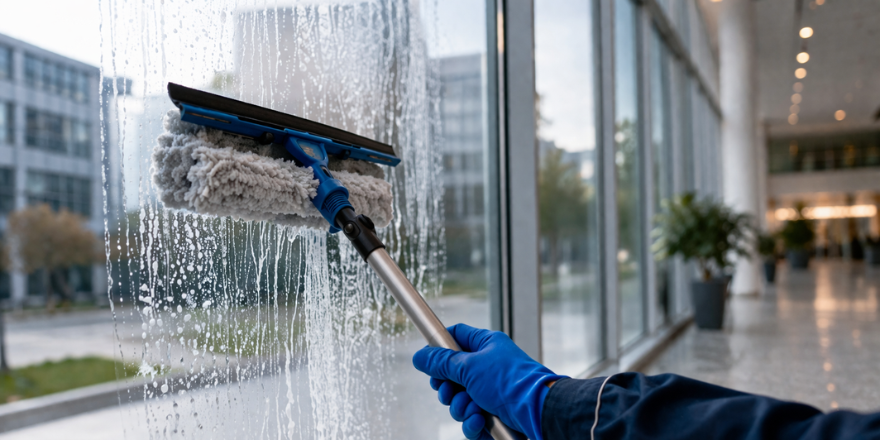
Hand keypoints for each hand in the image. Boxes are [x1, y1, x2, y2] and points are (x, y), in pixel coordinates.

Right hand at [413, 324, 564, 439]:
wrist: (538, 412)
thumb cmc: (510, 382)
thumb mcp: (469, 367)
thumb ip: (441, 362)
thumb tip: (419, 356)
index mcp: (486, 345)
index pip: (456, 337)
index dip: (439, 349)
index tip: (429, 362)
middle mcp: (489, 367)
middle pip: (452, 375)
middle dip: (448, 388)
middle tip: (450, 391)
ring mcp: (492, 392)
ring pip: (459, 401)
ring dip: (460, 408)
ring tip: (473, 408)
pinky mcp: (494, 414)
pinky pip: (471, 419)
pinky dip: (472, 423)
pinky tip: (480, 421)